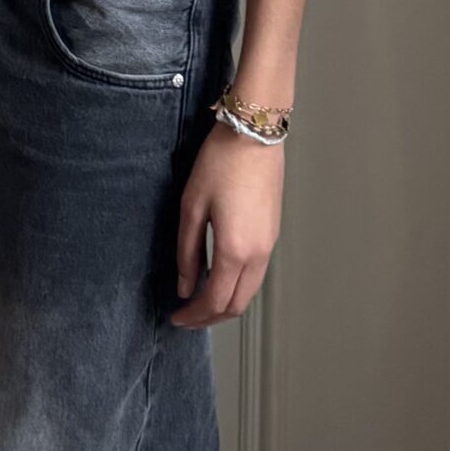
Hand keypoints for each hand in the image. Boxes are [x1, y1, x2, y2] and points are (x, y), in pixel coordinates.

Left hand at [169, 120, 284, 325]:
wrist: (254, 133)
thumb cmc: (221, 162)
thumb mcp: (192, 206)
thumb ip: (187, 251)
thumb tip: (184, 285)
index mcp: (235, 250)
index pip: (214, 301)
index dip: (193, 316)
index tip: (176, 318)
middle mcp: (258, 254)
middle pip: (236, 305)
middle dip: (210, 317)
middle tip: (187, 315)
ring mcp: (269, 244)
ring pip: (249, 292)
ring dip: (225, 303)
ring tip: (199, 298)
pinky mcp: (272, 233)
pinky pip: (256, 274)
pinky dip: (237, 286)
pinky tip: (219, 275)